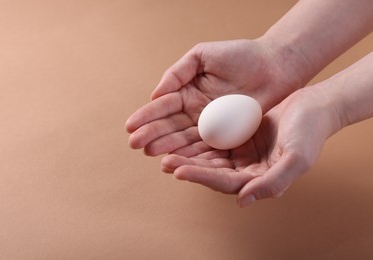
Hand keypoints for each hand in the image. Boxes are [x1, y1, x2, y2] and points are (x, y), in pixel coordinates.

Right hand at [126, 39, 304, 155]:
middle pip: (171, 125)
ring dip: (168, 147)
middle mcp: (196, 110)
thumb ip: (177, 73)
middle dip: (152, 134)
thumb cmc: (241, 55)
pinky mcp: (227, 135)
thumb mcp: (203, 56)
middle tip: (135, 144)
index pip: (164, 106)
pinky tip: (177, 159)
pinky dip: (191, 154)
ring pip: (185, 139)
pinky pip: (207, 146)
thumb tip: (156, 95)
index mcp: (188, 91)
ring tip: (151, 154)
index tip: (130, 126)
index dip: (147, 116)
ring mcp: (211, 124)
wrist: (276, 66)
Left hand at [161, 86, 340, 206]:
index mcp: (259, 180)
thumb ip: (273, 183)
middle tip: (164, 161)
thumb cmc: (310, 133)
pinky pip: (214, 140)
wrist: (314, 107)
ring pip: (209, 157)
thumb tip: (242, 201)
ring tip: (165, 150)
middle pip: (212, 172)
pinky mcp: (238, 138)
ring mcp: (242, 154)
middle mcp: (247, 170)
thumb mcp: (296, 158)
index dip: (201, 178)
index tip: (178, 171)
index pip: (225, 182)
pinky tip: (181, 135)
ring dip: (188, 155)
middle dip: (188, 167)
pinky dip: (198, 140)